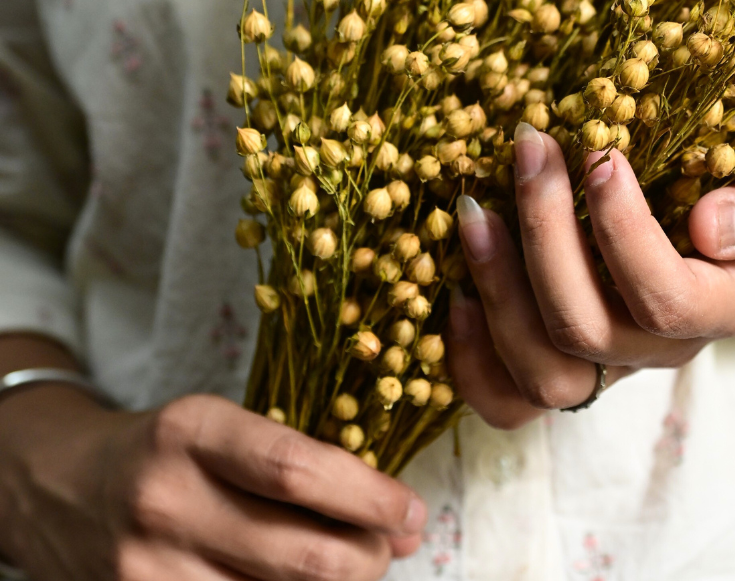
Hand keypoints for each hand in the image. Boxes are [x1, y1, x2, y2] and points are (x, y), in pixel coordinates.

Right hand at [0, 387, 425, 580]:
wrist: (62, 487)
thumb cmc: (166, 450)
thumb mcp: (220, 426)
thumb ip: (295, 460)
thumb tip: (392, 512)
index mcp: (194, 430)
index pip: (298, 469)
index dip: (368, 496)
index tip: (412, 510)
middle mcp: (167, 500)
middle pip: (298, 552)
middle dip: (367, 557)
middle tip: (392, 546)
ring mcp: (146, 568)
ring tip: (355, 567)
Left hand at [448, 126, 734, 428]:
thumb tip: (712, 226)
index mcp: (720, 310)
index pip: (666, 299)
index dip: (623, 233)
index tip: (600, 156)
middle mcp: (661, 351)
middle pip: (586, 331)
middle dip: (544, 235)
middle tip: (531, 148)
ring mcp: (609, 364)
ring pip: (542, 374)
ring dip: (498, 290)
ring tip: (476, 211)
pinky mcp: (567, 361)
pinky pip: (510, 401)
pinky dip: (472, 358)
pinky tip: (456, 291)